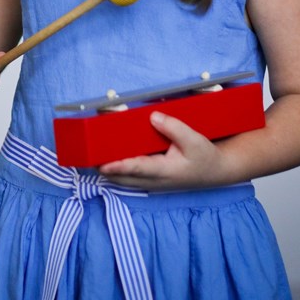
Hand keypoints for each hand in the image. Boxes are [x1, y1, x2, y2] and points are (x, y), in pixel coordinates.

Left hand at [98, 112, 231, 189]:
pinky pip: (126, 176)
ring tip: (89, 153)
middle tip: (85, 153)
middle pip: (121, 177)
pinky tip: (105, 155)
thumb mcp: (195, 140)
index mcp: (165, 171)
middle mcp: (153, 180)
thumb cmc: (205, 157)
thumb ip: (174, 128)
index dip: (118, 166)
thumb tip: (153, 117)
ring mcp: (150, 182)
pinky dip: (114, 168)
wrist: (215, 171)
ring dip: (106, 168)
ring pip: (120, 179)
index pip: (137, 169)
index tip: (102, 164)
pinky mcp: (148, 179)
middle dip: (103, 167)